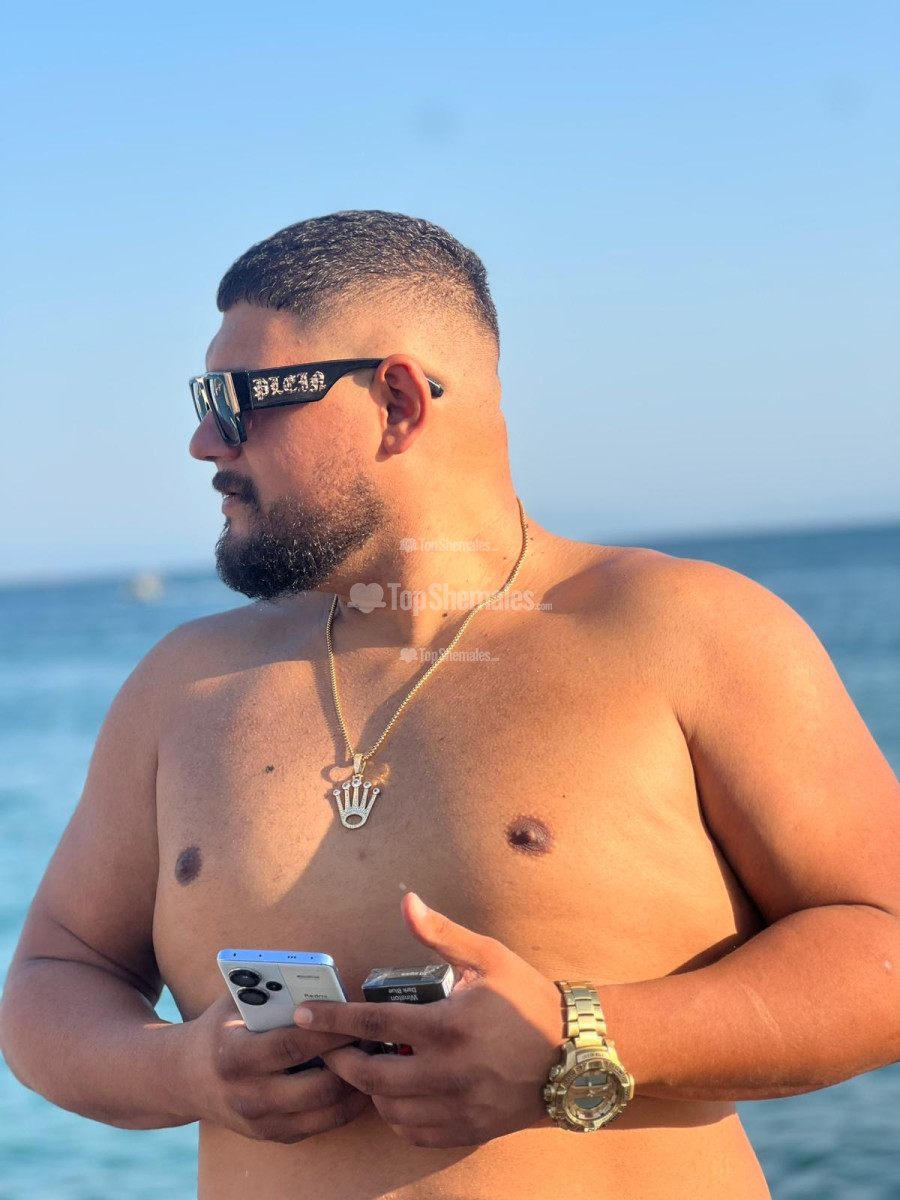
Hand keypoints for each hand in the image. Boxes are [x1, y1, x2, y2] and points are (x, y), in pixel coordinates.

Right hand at [182, 990, 370, 1142]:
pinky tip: (359, 1080)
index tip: (355, 1016)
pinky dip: (347, 1104)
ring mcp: (261, 1123)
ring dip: (356, 1085)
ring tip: (372, 1057)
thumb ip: (269, 989)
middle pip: (317, 1087)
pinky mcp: (274, 1136)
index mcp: (235, 1057)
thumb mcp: (234, 1002)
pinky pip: (322, 1125)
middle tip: (374, 1038)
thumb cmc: (219, 1029)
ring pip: (325, 1111)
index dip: (328, 1032)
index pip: (292, 1046)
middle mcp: (247, 1097)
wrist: (184, 1079)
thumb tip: (318, 973)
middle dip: (351, 1061)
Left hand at [294, 893, 563, 1147]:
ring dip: (369, 1089)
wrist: (574, 1053)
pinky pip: (415, 1131)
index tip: (303, 1015)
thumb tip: (406, 901)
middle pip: (372, 1076)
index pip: (374, 1025)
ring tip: (367, 1067)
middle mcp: (448, 1072)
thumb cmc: (528, 999)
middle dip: (341, 1061)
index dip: (333, 1020)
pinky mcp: (468, 1129)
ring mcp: (458, 1106)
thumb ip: (441, 933)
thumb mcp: (488, 956)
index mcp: (448, 1026)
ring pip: (391, 1108)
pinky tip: (398, 1094)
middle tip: (330, 1047)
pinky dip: (397, 1115)